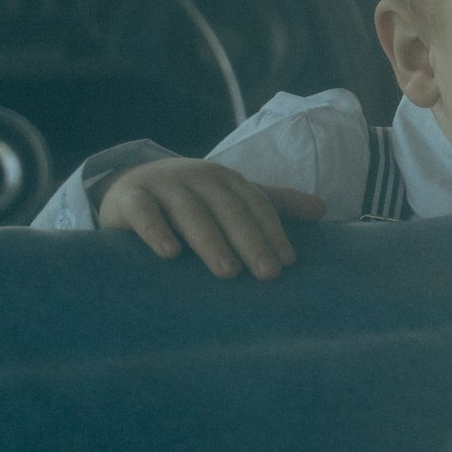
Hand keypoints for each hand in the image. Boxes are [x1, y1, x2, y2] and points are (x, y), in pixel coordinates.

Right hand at [97, 159, 324, 278]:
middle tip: (268, 274)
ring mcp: (163, 185)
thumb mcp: (231, 197)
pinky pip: (144, 213)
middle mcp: (198, 177)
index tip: (288, 262)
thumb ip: (273, 203)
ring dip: (212, 242)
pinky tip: (170, 255)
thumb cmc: (191, 198)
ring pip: (191, 213)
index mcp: (226, 179)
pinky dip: (157, 231)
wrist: (128, 183)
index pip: (256, 205)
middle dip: (251, 241)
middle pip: (229, 210)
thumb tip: (323, 210)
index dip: (273, 232)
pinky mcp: (130, 198)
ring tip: (229, 272)